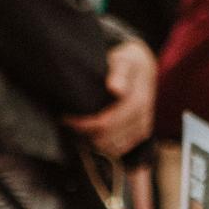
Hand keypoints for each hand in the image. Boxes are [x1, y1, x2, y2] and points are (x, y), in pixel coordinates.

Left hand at [64, 39, 155, 157]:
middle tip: (67, 123)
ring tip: (76, 129)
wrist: (142, 66)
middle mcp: (143, 117)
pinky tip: (89, 135)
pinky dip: (103, 146)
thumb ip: (119, 72)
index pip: (107, 123)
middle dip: (84, 134)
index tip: (66, 118)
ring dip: (92, 142)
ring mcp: (142, 127)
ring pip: (113, 148)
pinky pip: (120, 149)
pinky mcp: (140, 133)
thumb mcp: (123, 59)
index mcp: (138, 100)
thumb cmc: (126, 60)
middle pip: (108, 139)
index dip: (84, 125)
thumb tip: (116, 89)